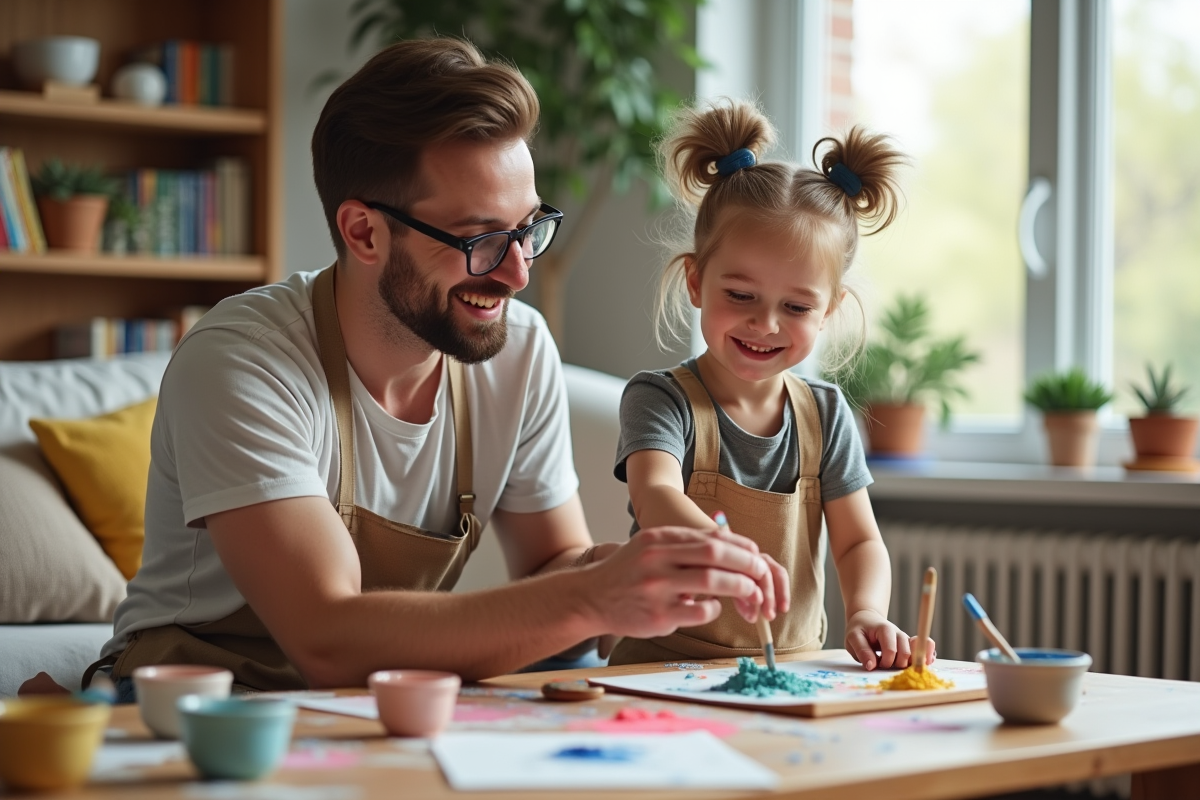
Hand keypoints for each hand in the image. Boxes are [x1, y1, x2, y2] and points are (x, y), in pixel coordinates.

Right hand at [581, 525, 772, 639]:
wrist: (590, 598)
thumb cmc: (627, 571)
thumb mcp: (650, 545)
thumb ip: (683, 543)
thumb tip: (730, 543)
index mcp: (659, 538)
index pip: (711, 537)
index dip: (740, 546)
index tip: (755, 555)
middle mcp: (657, 558)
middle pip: (715, 554)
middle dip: (746, 563)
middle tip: (761, 573)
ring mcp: (657, 587)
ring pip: (713, 582)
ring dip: (739, 587)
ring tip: (749, 593)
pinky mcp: (658, 615)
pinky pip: (701, 612)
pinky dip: (714, 609)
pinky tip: (711, 608)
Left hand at [844, 610, 935, 670]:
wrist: (867, 619)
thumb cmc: (860, 629)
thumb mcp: (853, 637)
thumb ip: (861, 650)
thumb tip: (871, 666)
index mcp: (886, 630)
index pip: (891, 651)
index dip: (884, 662)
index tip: (875, 663)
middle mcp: (900, 635)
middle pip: (906, 655)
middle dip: (895, 665)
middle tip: (884, 664)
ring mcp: (907, 641)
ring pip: (917, 655)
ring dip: (910, 665)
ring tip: (899, 666)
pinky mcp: (911, 646)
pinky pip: (927, 649)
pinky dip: (928, 656)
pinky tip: (926, 662)